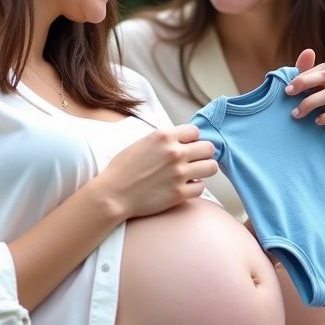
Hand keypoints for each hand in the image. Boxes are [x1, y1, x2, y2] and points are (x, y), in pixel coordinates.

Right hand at [97, 124, 217, 218]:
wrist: (113, 194)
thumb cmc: (123, 168)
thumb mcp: (142, 143)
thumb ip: (164, 140)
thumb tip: (181, 141)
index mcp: (164, 136)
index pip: (195, 131)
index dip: (192, 139)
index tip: (187, 146)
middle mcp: (175, 152)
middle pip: (209, 148)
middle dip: (202, 154)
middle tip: (194, 160)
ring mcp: (179, 174)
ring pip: (211, 167)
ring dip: (203, 170)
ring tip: (193, 173)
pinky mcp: (179, 193)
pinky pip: (201, 188)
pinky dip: (195, 188)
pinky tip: (184, 187)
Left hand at [285, 49, 324, 148]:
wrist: (312, 144)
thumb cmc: (307, 114)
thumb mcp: (303, 93)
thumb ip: (304, 73)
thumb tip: (308, 51)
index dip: (304, 76)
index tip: (287, 87)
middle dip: (304, 84)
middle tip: (287, 95)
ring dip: (309, 102)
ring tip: (295, 113)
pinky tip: (314, 122)